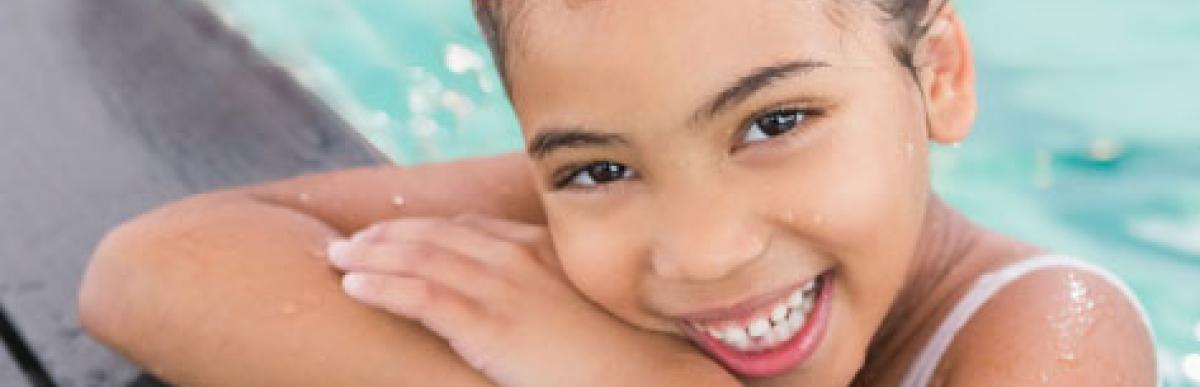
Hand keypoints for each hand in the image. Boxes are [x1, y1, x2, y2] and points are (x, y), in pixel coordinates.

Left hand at [326, 214, 735, 386]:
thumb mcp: (584, 303)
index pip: (471, 227)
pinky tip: (355, 286)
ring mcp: (502, 288)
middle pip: (437, 234)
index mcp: (541, 250)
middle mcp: (518, 258)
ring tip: (339, 258)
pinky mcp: (488, 324)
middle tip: (354, 241)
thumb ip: (550, 288)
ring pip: (420, 258)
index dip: (426, 227)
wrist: (641, 376)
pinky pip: (420, 296)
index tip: (396, 232)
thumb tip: (529, 302)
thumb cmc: (619, 351)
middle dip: (389, 234)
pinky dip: (382, 286)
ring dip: (373, 255)